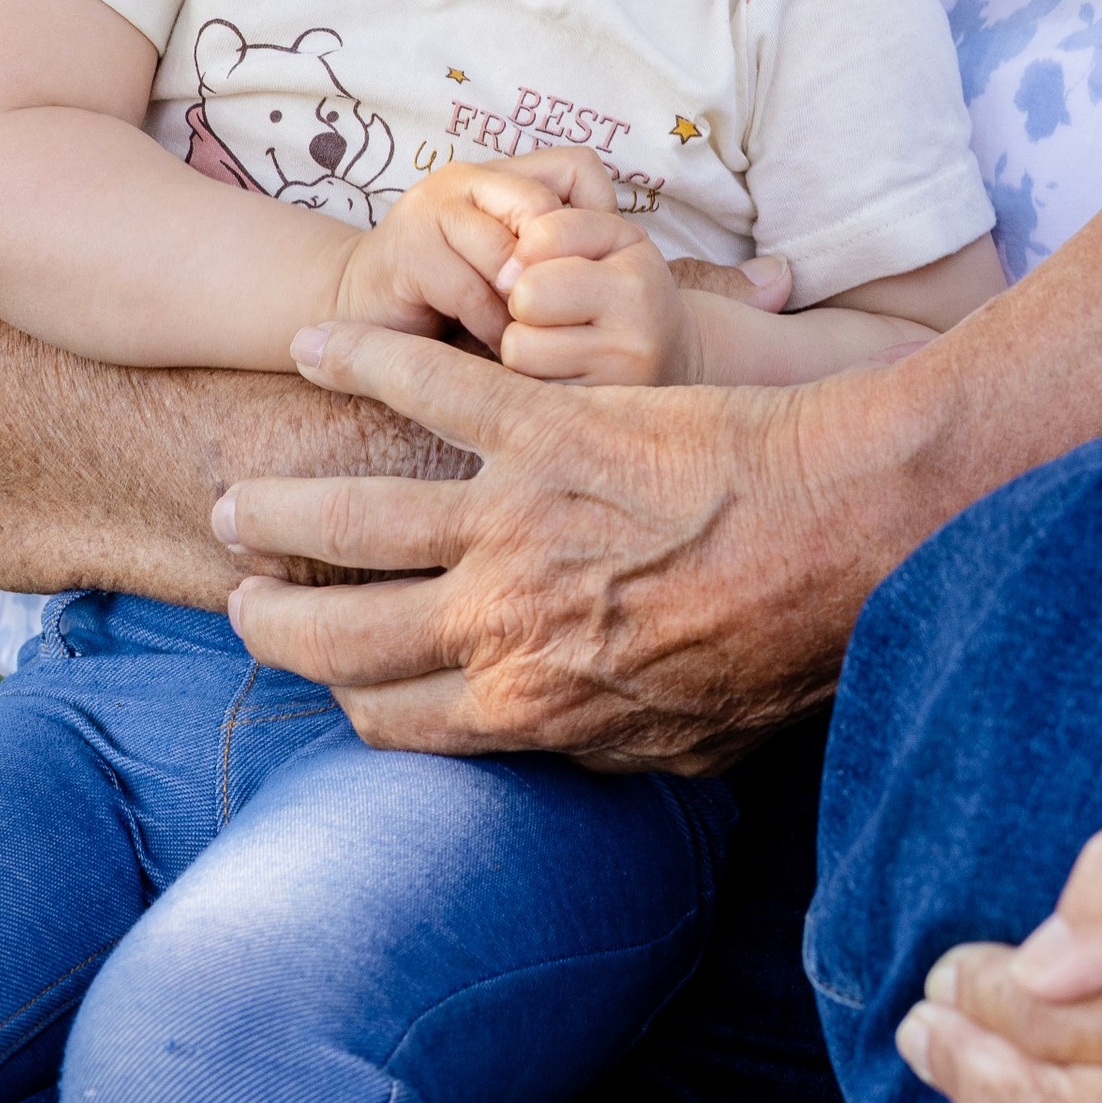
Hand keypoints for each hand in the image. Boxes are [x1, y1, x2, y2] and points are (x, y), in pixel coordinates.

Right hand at [212, 312, 953, 770]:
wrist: (857, 531)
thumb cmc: (796, 639)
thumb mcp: (696, 743)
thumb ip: (606, 752)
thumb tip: (560, 757)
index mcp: (532, 706)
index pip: (388, 722)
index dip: (346, 701)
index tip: (332, 678)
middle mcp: (500, 623)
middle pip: (336, 638)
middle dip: (274, 622)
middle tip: (248, 595)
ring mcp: (515, 520)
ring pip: (348, 521)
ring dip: (281, 509)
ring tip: (244, 498)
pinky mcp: (548, 424)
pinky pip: (428, 388)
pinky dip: (362, 359)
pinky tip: (319, 345)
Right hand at [331, 148, 616, 348]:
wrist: (356, 312)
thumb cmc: (451, 294)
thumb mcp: (510, 265)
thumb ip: (552, 251)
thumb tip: (617, 262)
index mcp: (499, 174)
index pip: (578, 168)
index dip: (596, 220)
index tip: (590, 272)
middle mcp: (464, 180)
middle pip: (543, 210)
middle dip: (557, 268)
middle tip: (562, 311)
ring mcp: (430, 211)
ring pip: (508, 254)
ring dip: (526, 306)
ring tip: (531, 335)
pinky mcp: (406, 254)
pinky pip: (473, 292)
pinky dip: (494, 327)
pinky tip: (499, 347)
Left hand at [499, 208, 783, 385]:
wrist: (675, 352)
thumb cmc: (630, 283)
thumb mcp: (610, 237)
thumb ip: (557, 230)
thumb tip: (504, 278)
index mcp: (634, 285)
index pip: (538, 254)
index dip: (527, 260)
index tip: (546, 269)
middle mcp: (632, 340)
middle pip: (523, 310)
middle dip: (523, 308)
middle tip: (548, 310)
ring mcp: (613, 388)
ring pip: (518, 356)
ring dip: (525, 346)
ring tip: (555, 341)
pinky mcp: (593, 418)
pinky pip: (529, 394)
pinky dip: (534, 380)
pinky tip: (562, 370)